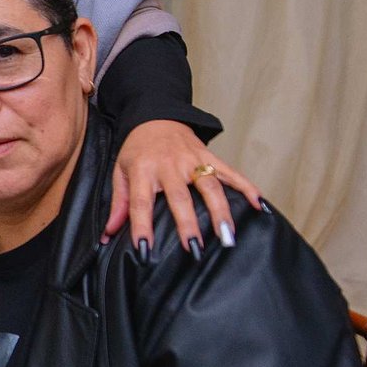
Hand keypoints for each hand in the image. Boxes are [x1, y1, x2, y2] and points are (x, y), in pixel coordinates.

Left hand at [104, 119, 262, 255]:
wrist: (154, 116)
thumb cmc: (137, 150)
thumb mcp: (120, 171)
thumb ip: (118, 203)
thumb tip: (108, 235)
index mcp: (142, 170)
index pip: (140, 202)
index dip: (141, 227)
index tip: (145, 250)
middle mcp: (168, 165)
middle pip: (179, 197)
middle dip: (188, 223)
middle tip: (195, 248)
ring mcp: (192, 160)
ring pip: (210, 186)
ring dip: (220, 212)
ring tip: (227, 237)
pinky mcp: (209, 156)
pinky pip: (231, 172)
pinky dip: (246, 187)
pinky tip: (258, 205)